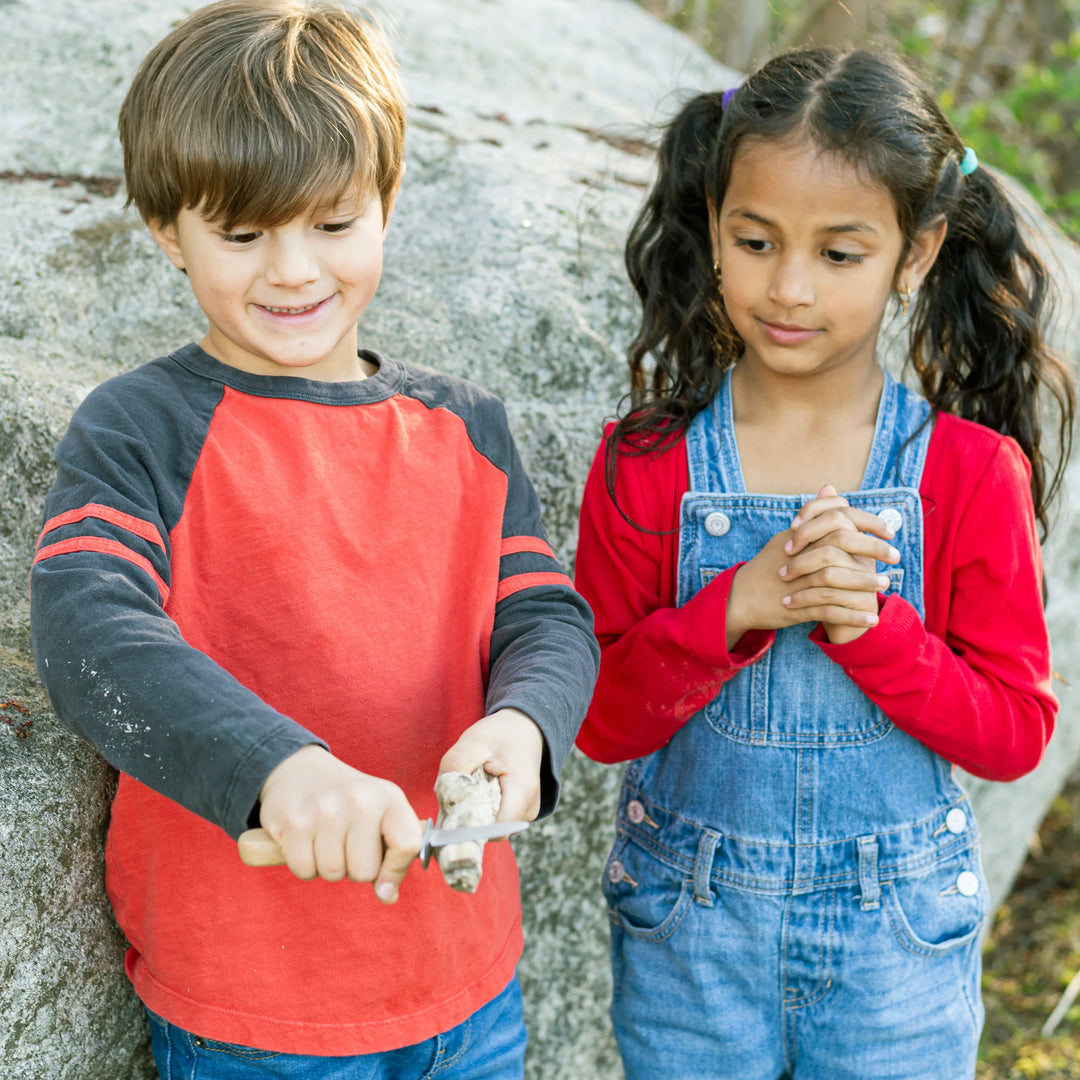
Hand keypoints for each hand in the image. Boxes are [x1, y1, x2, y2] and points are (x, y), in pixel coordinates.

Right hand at [257, 745, 422, 902]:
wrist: (298, 770)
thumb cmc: (346, 799)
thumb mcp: (379, 813)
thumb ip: (391, 853)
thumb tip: (388, 895)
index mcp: (389, 797)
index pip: (407, 844)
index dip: (395, 871)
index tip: (383, 883)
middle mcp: (359, 800)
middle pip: (364, 871)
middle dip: (353, 869)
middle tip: (344, 844)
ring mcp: (325, 810)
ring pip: (333, 873)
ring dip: (327, 866)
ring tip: (324, 839)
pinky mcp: (294, 822)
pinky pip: (304, 870)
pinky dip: (304, 865)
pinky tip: (305, 841)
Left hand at [438, 708, 544, 825]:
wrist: (523, 728)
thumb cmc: (500, 734)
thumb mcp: (473, 742)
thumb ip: (455, 766)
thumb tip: (442, 796)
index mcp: (522, 791)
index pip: (494, 830)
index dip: (469, 827)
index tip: (451, 812)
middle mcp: (529, 808)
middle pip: (491, 832)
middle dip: (470, 819)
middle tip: (460, 791)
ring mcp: (527, 813)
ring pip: (493, 829)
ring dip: (476, 813)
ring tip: (475, 786)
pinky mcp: (521, 813)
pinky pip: (496, 821)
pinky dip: (484, 810)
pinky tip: (483, 790)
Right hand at [726, 485, 898, 645]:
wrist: (741, 597)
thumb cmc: (769, 566)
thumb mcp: (788, 536)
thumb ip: (814, 515)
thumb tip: (832, 489)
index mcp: (799, 536)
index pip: (837, 518)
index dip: (866, 522)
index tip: (888, 532)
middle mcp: (798, 555)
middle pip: (841, 544)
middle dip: (873, 550)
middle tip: (896, 558)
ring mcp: (797, 581)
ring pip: (837, 578)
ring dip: (865, 584)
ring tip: (886, 586)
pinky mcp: (796, 607)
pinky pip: (829, 611)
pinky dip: (853, 616)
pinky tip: (872, 619)